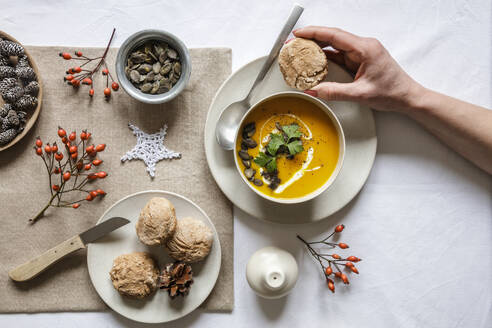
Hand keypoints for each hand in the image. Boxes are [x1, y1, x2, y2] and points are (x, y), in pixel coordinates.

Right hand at [294, 26, 422, 112]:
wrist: (407, 97)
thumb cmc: (393, 92)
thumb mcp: (360, 94)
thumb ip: (335, 92)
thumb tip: (315, 91)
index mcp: (365, 48)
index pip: (334, 35)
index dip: (314, 33)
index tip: (299, 33)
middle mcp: (363, 47)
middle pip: (332, 37)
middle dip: (311, 38)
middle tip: (294, 42)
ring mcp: (361, 53)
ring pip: (334, 46)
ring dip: (317, 48)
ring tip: (300, 51)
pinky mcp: (360, 60)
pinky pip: (339, 55)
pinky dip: (325, 57)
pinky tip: (314, 61)